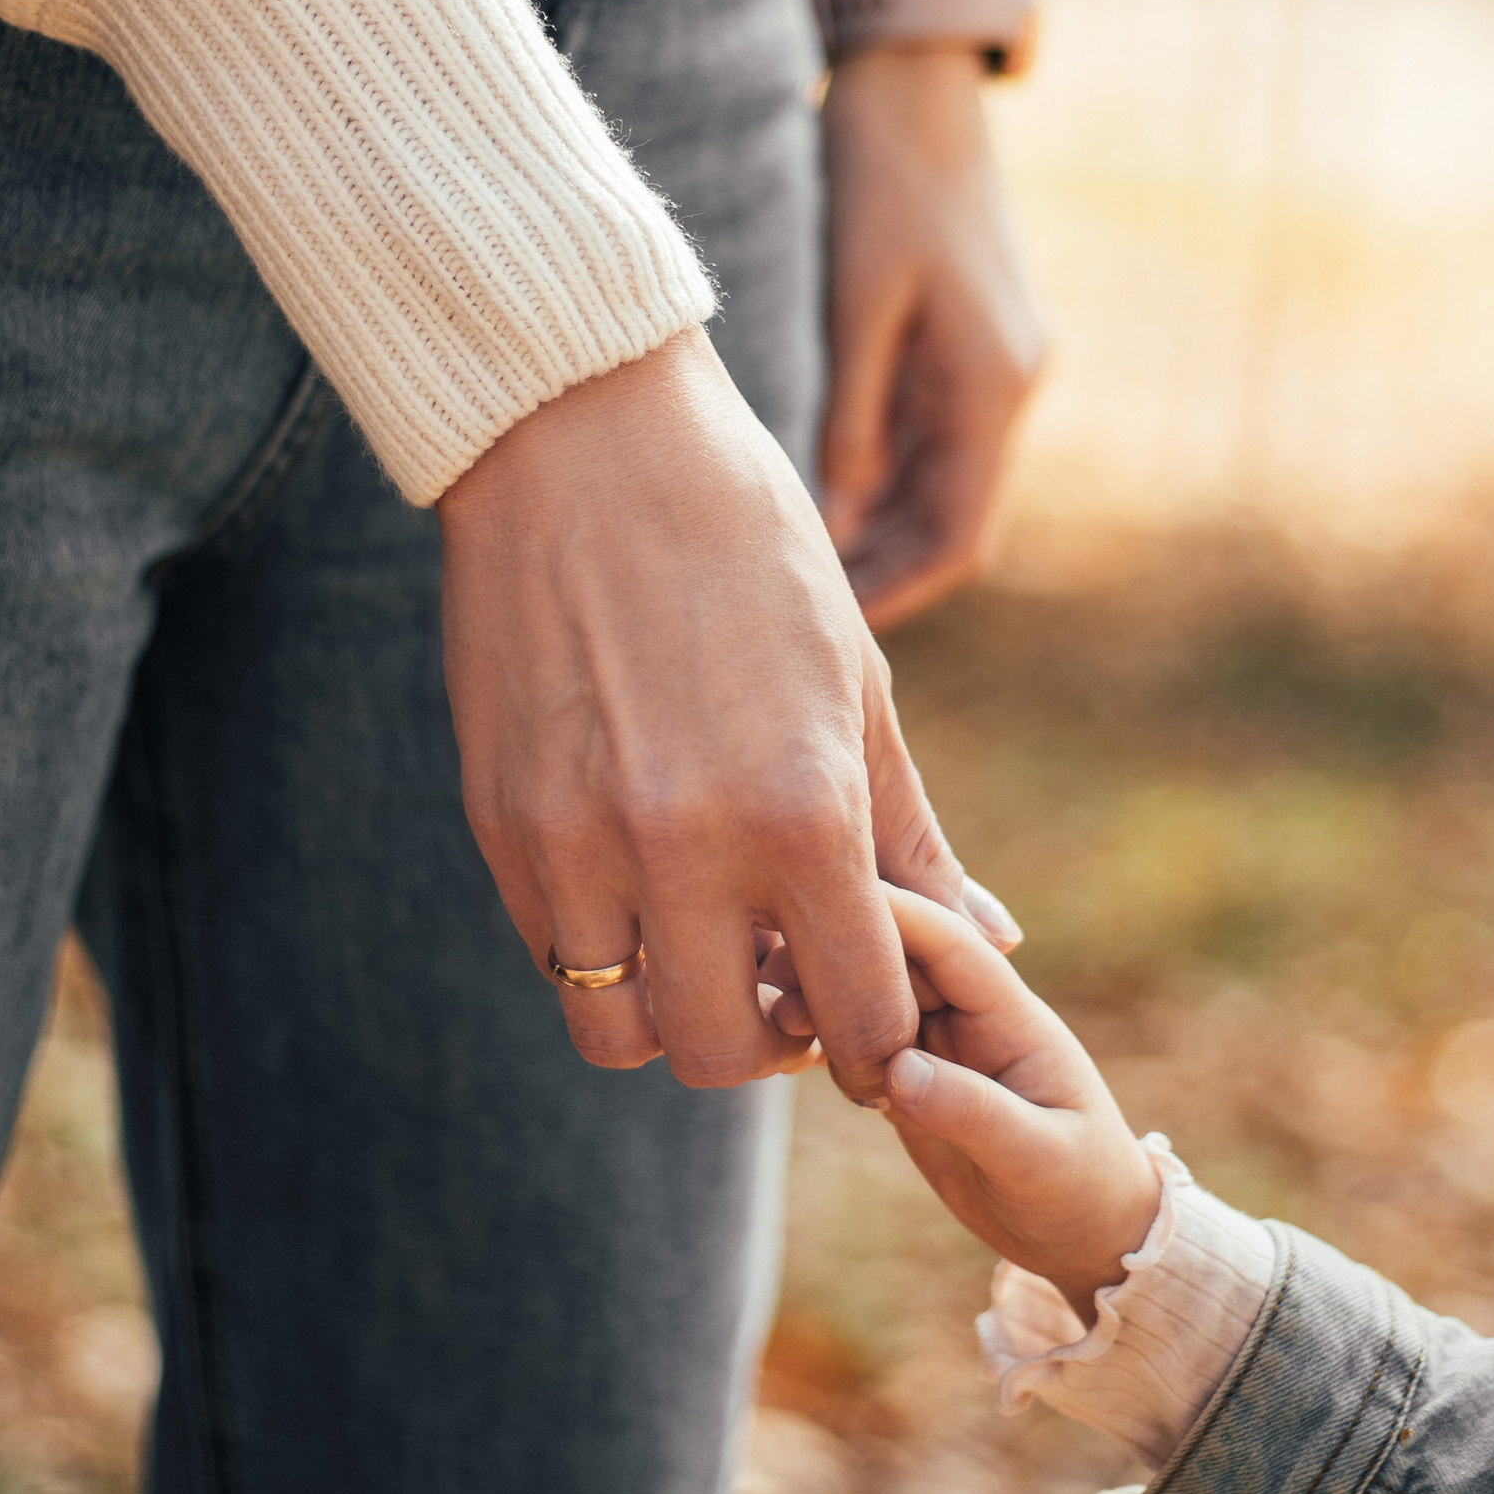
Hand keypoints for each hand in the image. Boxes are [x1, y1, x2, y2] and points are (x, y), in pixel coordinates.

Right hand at [437, 331, 1018, 1094]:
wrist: (583, 436)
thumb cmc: (748, 543)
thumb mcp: (858, 680)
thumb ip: (910, 830)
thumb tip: (993, 939)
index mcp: (803, 809)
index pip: (858, 1017)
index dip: (873, 1039)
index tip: (866, 1011)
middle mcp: (686, 844)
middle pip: (725, 1056)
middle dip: (765, 1041)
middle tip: (780, 984)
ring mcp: (577, 842)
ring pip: (618, 1032)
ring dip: (669, 1010)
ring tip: (699, 941)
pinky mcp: (499, 821)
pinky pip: (551, 952)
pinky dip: (599, 947)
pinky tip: (634, 877)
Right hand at [772, 887, 1161, 1316]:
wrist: (1085, 1235)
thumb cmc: (1080, 1190)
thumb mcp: (1037, 1158)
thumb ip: (972, 1111)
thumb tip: (896, 1069)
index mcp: (1010, 1017)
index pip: (949, 942)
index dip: (893, 912)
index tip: (829, 892)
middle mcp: (968, 1019)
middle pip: (895, 956)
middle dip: (838, 952)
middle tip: (774, 976)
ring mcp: (935, 1047)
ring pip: (867, 994)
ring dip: (821, 995)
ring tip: (776, 1019)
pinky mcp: (906, 1082)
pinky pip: (855, 1042)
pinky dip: (822, 1038)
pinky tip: (786, 1049)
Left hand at [819, 47, 1044, 630]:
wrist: (917, 85)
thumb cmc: (881, 182)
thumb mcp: (856, 305)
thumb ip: (850, 414)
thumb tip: (834, 516)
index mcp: (990, 387)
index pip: (958, 538)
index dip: (897, 590)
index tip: (831, 627)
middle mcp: (1007, 386)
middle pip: (950, 520)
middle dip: (882, 570)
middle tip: (798, 607)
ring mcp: (994, 365)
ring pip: (939, 483)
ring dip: (880, 527)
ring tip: (799, 561)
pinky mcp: (970, 341)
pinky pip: (930, 435)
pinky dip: (883, 475)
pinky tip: (821, 492)